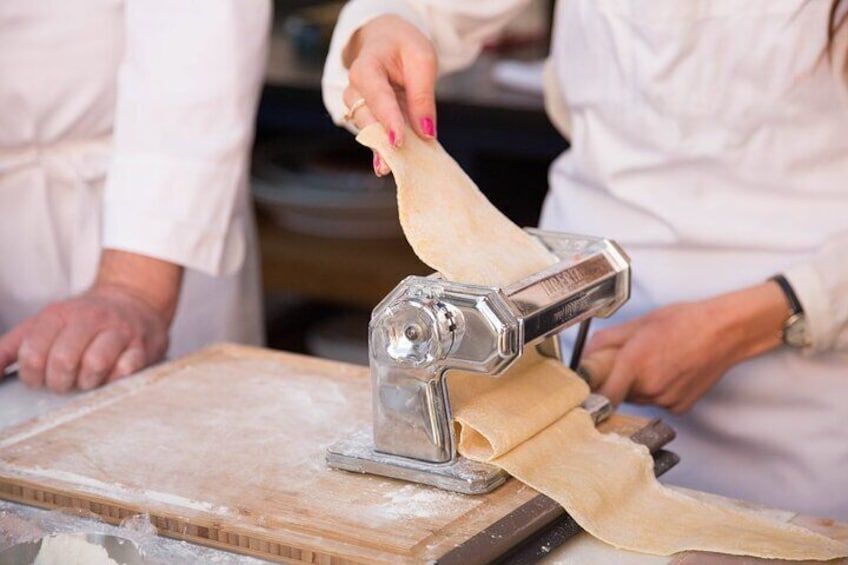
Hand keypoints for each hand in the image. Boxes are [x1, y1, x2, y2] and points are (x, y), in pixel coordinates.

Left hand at [0, 250, 182, 392]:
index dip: (32, 375)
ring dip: (87, 383)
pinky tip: (111, 375)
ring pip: (95, 365)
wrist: (135, 300)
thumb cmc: (84, 321)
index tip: (40, 378)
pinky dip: (114, 380)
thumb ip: (10, 348)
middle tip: (64, 383)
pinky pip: (125, 371)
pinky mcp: (142, 346)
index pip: (33, 353)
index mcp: (58, 314)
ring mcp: (118, 331)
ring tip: (87, 380)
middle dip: (59, 382)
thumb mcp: (44, 324)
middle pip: (63, 361)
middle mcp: (89, 319)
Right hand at [342, 14, 437, 174]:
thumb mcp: (422, 60)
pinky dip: (383, 150)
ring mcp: (356, 104)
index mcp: (366, 65)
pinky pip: (373, 134)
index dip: (387, 119)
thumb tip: (426, 133)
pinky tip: (388, 167)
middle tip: (398, 164)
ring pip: (367, 130)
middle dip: (382, 141)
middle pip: (366, 118)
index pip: (376, 95)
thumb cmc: (404, 46)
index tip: (397, 142)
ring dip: (382, 148)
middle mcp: (355, 87)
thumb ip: (422, 96)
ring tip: (396, 169)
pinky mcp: (366, 116)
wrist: (385, 41)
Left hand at [578, 282, 787, 413]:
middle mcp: (649, 387)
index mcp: (634, 363)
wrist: (725, 332)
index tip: (589, 386)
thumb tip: (586, 356)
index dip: (592, 392)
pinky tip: (668, 370)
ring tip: (654, 360)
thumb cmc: (684, 322)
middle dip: (616, 379)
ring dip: (636, 384)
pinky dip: (656, 390)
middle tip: (627, 358)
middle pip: (617, 393)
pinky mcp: (679, 407)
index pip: (602, 395)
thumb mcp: (638, 323)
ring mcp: (665, 400)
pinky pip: (656, 401)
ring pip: (636, 398)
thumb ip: (606, 341)